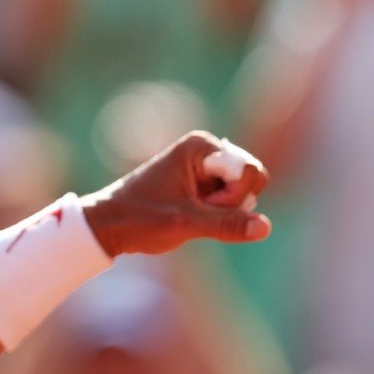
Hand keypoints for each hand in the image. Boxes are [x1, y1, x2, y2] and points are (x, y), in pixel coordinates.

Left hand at [82, 131, 270, 255]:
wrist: (107, 224)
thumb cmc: (139, 219)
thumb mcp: (186, 224)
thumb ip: (227, 224)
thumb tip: (265, 227)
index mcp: (201, 146)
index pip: (250, 170)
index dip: (232, 197)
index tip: (200, 204)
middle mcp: (206, 150)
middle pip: (251, 180)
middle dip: (231, 203)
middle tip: (195, 211)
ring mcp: (206, 167)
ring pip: (243, 194)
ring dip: (223, 211)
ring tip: (189, 213)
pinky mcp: (204, 184)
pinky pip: (231, 201)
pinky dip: (218, 214)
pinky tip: (192, 215)